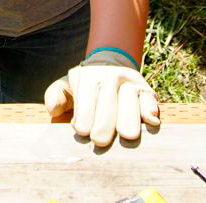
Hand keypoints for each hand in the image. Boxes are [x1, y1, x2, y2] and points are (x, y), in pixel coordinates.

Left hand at [44, 49, 159, 147]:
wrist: (111, 64)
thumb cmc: (85, 84)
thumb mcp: (66, 84)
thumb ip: (55, 94)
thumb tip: (54, 109)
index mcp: (89, 77)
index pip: (86, 97)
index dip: (84, 114)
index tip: (81, 130)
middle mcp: (111, 77)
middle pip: (108, 99)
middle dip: (105, 120)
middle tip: (100, 140)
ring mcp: (131, 83)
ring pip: (131, 97)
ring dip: (130, 116)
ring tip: (127, 135)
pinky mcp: (147, 91)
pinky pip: (150, 98)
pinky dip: (150, 108)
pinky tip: (151, 120)